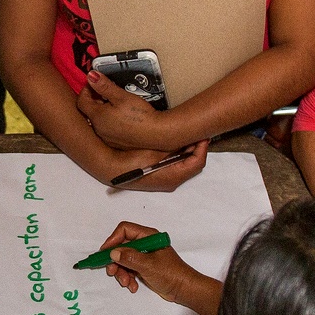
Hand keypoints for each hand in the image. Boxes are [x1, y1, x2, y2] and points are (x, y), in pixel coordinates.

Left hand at [79, 70, 174, 150]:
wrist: (156, 134)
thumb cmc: (139, 115)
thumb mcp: (121, 96)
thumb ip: (104, 86)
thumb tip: (91, 76)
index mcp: (97, 117)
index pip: (81, 101)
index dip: (86, 90)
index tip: (93, 83)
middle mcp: (98, 129)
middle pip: (89, 112)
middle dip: (94, 100)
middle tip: (104, 92)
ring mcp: (107, 138)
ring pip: (98, 122)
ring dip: (102, 111)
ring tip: (114, 103)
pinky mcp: (116, 143)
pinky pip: (108, 130)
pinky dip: (110, 122)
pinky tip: (121, 117)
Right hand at [95, 140, 210, 192]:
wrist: (112, 168)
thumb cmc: (131, 160)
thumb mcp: (156, 149)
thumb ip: (175, 146)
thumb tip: (189, 139)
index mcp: (174, 176)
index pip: (198, 162)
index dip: (203, 147)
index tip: (203, 134)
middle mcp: (173, 181)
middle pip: (193, 164)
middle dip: (196, 147)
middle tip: (196, 133)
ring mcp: (166, 180)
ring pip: (185, 164)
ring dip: (188, 150)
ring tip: (186, 135)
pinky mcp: (160, 177)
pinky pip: (176, 165)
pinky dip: (179, 154)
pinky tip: (174, 143)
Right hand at [98, 221, 220, 314]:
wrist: (184, 290)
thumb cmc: (170, 273)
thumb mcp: (148, 265)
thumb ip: (130, 257)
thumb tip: (113, 252)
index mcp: (148, 236)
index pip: (125, 230)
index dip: (113, 240)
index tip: (105, 253)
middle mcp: (145, 244)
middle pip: (121, 246)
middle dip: (116, 261)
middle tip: (112, 272)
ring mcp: (144, 256)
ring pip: (123, 260)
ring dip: (122, 272)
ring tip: (127, 283)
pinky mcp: (144, 267)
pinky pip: (129, 269)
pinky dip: (128, 278)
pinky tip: (133, 287)